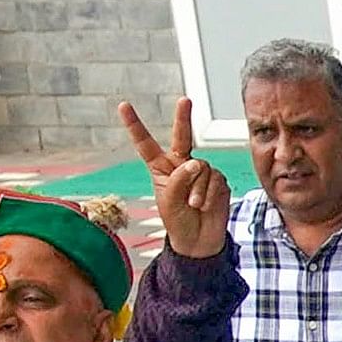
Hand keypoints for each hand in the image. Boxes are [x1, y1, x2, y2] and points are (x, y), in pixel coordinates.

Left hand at [116, 98, 228, 259]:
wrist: (198, 240)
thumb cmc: (177, 221)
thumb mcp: (168, 201)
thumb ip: (179, 179)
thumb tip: (196, 163)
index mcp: (160, 168)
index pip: (146, 144)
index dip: (135, 125)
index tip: (123, 106)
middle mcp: (181, 165)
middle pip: (182, 137)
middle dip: (183, 117)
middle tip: (185, 100)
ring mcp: (201, 172)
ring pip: (201, 168)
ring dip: (197, 190)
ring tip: (194, 206)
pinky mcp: (218, 181)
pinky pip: (214, 180)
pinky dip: (209, 194)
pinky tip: (205, 206)